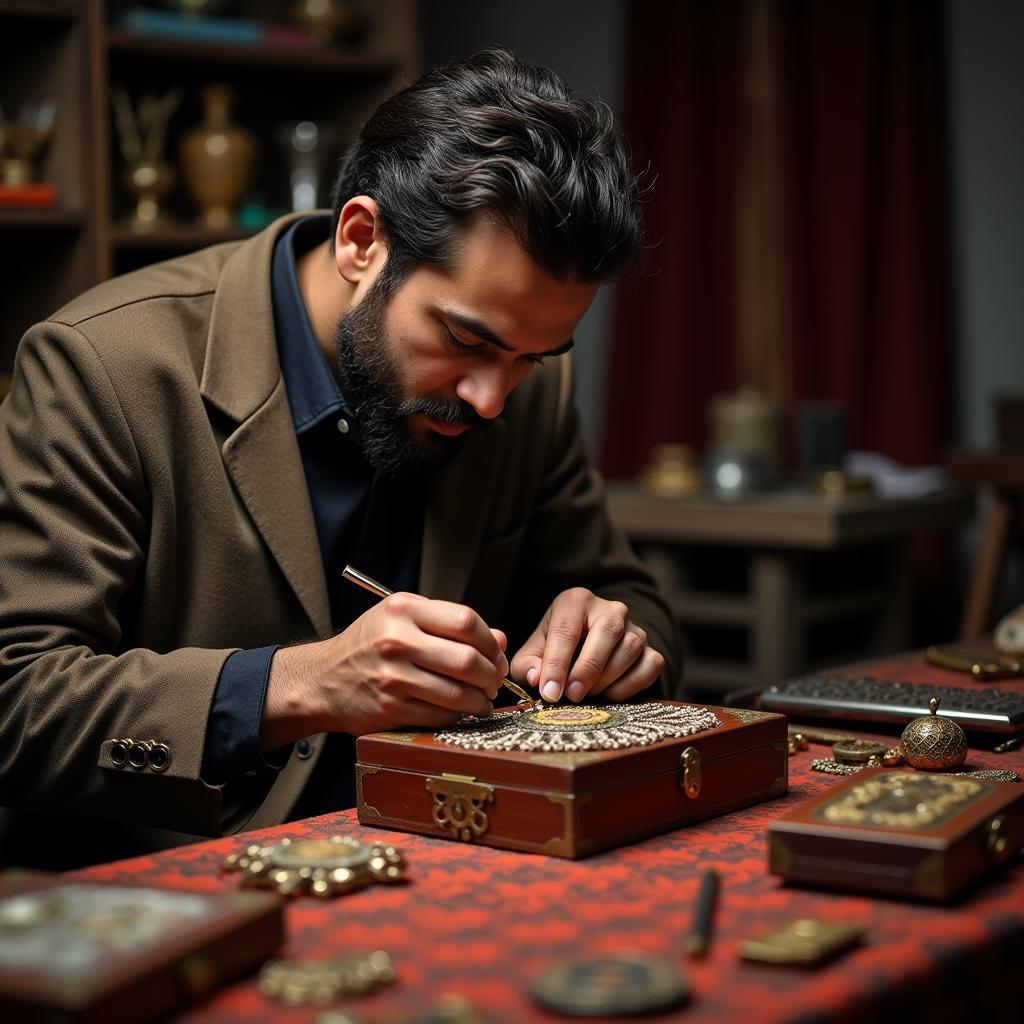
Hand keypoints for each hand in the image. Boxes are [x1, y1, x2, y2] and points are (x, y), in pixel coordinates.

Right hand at [261, 593, 507, 746]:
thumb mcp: (404, 620)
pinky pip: (439, 715)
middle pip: (467, 659)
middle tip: (494, 681)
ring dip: (479, 700)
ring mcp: (392, 676)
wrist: (322, 679)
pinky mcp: (389, 708)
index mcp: (403, 609)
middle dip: (491, 675)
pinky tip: (461, 712)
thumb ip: (450, 625)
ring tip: (482, 700)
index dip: (490, 641)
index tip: (495, 653)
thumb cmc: (370, 646)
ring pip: (457, 693)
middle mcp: (396, 640)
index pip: (465, 621)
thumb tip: (499, 640)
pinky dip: (458, 716)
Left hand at [510, 588, 664, 703]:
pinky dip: (632, 685)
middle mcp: (610, 608)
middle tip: (572, 695)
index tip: (550, 692)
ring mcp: (634, 627)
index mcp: (575, 601)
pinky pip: (651, 664)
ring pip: (630, 648)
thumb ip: (528, 666)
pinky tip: (610, 695)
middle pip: (606, 632)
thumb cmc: (554, 650)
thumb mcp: (533, 654)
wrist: (583, 649)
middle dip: (587, 668)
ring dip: (607, 678)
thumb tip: (538, 678)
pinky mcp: (651, 648)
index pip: (566, 629)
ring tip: (587, 694)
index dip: (557, 663)